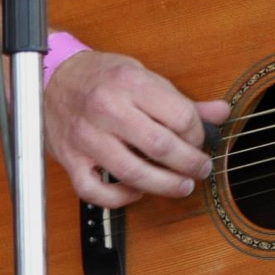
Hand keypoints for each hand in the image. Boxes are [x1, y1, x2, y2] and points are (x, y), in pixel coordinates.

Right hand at [44, 50, 229, 207]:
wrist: (53, 78)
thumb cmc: (102, 76)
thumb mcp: (144, 76)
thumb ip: (182, 100)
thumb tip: (221, 112)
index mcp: (130, 83)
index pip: (179, 117)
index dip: (197, 134)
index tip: (199, 140)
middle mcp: (107, 109)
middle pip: (160, 147)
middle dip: (190, 163)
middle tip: (201, 168)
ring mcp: (87, 137)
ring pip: (133, 173)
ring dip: (165, 185)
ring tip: (182, 186)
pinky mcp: (71, 159)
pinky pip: (96, 192)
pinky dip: (121, 198)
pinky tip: (137, 191)